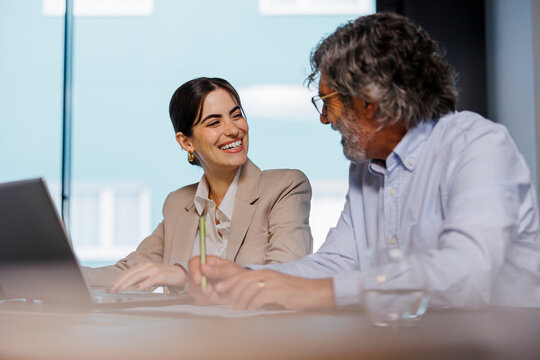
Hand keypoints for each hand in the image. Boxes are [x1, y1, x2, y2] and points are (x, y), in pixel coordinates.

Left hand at [108, 262, 185, 292]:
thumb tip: (128, 287)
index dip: (118, 279)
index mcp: (144, 265)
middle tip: (111, 290)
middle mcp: (148, 265)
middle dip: (119, 282)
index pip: (128, 272)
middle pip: (130, 273)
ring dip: (127, 283)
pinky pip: (150, 280)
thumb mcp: (150, 277)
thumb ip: (140, 280)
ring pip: (138, 276)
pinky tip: (136, 289)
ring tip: (119, 290)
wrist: (181, 274)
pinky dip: (142, 284)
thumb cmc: (165, 277)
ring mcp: (155, 269)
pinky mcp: (162, 275)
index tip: (110, 287)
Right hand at [187, 255, 245, 304]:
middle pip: (190, 276)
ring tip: (214, 292)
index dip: (194, 270)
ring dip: (202, 292)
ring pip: (192, 288)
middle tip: (209, 289)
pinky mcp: (202, 293)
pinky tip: (213, 296)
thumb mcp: (231, 270)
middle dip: (199, 285)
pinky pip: (197, 297)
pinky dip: (205, 299)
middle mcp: (203, 271)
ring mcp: (202, 282)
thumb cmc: (237, 277)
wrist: (242, 290)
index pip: (194, 262)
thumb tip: (204, 267)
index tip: (199, 280)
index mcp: (209, 261)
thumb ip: (218, 269)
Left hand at [215, 269, 334, 309]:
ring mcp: (273, 281)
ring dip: (241, 300)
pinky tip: (250, 310)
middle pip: (243, 280)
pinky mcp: (279, 290)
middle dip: (230, 290)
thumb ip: (258, 291)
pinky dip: (253, 304)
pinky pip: (261, 296)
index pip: (241, 274)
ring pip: (249, 288)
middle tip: (226, 302)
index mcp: (264, 273)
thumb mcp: (272, 289)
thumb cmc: (292, 293)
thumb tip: (242, 301)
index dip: (228, 281)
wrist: (312, 293)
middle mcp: (267, 274)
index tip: (217, 288)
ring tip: (237, 309)